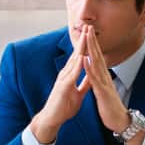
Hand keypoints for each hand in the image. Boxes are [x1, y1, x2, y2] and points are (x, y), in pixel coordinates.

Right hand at [30, 26, 92, 143]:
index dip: (86, 45)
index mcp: (70, 74)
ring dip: (80, 48)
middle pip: (76, 54)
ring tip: (86, 36)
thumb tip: (92, 76)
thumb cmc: (63, 106)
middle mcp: (66, 73)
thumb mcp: (78, 93)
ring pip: (74, 60)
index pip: (79, 56)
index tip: (92, 34)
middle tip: (88, 26)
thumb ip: (84, 84)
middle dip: (83, 40)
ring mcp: (64, 79)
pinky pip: (72, 74)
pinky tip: (82, 57)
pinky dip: (78, 65)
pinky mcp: (63, 86)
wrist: (52, 118)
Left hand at [83, 25, 130, 133]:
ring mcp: (105, 84)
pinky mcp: (103, 92)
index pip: (97, 57)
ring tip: (87, 37)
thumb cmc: (111, 107)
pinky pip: (95, 79)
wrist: (120, 121)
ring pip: (97, 63)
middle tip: (88, 26)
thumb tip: (97, 72)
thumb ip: (101, 81)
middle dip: (92, 41)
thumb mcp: (105, 91)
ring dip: (91, 49)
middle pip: (98, 55)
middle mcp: (105, 77)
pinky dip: (90, 68)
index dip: (92, 44)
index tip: (88, 32)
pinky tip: (85, 60)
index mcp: (104, 77)